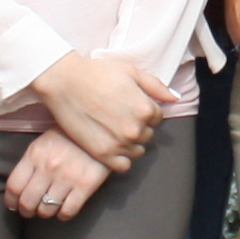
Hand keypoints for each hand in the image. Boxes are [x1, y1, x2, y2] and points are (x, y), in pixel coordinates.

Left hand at [5, 131, 112, 219]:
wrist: (101, 129)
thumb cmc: (69, 136)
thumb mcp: (43, 142)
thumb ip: (31, 162)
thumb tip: (20, 187)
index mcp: (34, 154)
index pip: (14, 186)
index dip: (10, 200)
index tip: (12, 205)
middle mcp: (48, 167)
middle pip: (27, 201)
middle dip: (26, 211)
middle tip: (29, 212)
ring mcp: (67, 177)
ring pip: (46, 209)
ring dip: (44, 213)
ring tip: (47, 210)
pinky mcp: (86, 185)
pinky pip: (68, 211)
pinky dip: (63, 215)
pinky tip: (63, 211)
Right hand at [33, 52, 174, 172]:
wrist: (64, 82)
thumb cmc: (96, 73)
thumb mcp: (131, 72)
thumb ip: (156, 86)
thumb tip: (175, 98)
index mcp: (146, 109)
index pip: (157, 117)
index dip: (144, 110)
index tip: (128, 105)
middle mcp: (136, 129)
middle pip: (148, 135)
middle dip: (138, 126)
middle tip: (118, 116)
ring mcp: (119, 144)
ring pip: (137, 150)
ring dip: (129, 143)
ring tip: (112, 129)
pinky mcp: (103, 154)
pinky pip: (123, 166)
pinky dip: (120, 158)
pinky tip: (110, 145)